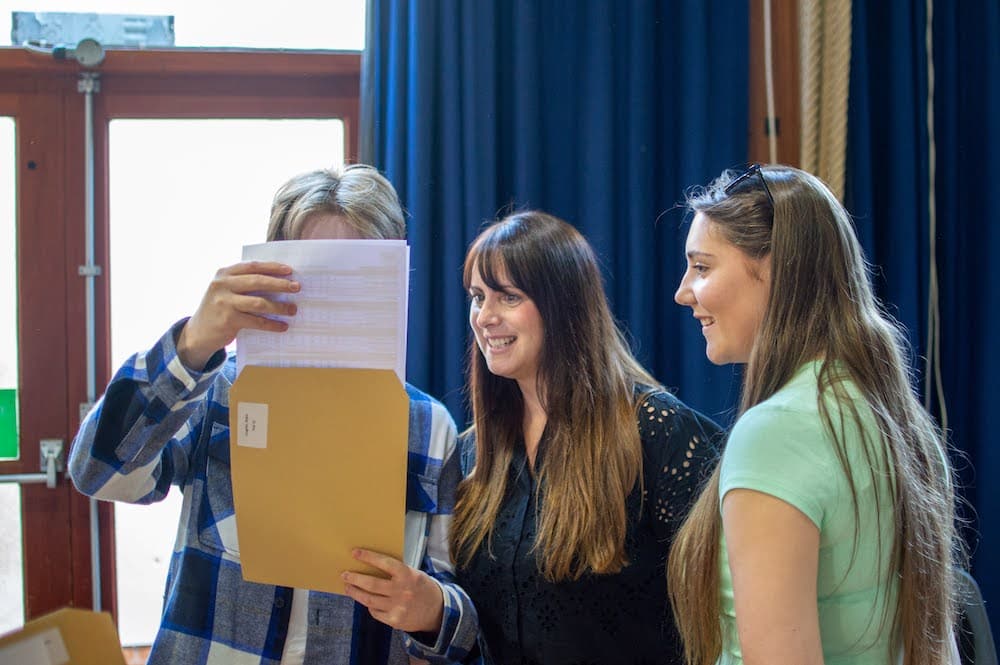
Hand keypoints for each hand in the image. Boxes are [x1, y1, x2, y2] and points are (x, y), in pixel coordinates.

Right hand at [176, 261, 299, 369]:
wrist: (198, 333)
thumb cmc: (219, 308)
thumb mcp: (226, 290)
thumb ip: (244, 283)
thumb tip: (279, 280)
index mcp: (223, 273)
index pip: (252, 266)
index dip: (272, 267)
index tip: (290, 270)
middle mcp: (222, 285)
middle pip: (257, 281)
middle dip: (280, 284)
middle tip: (297, 287)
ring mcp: (224, 303)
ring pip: (259, 302)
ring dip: (280, 306)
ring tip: (293, 310)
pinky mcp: (228, 320)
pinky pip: (257, 321)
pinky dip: (272, 324)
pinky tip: (282, 326)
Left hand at [342, 549, 444, 633]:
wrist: (437, 612)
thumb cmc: (422, 588)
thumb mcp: (414, 574)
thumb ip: (397, 572)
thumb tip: (371, 566)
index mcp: (408, 575)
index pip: (385, 563)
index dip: (369, 557)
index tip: (355, 553)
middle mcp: (402, 591)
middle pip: (371, 584)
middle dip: (354, 578)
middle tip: (344, 574)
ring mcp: (397, 607)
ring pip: (368, 599)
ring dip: (355, 592)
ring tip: (348, 586)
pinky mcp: (394, 620)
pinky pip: (374, 612)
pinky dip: (368, 605)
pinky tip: (365, 601)